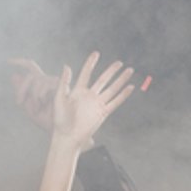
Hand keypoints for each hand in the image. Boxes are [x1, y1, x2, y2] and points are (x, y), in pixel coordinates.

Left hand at [8, 51, 137, 144]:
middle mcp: (89, 96)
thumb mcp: (59, 98)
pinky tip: (130, 87)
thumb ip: (64, 82)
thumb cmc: (60, 119)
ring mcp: (97, 104)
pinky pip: (115, 102)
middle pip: (103, 80)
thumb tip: (67, 65)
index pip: (86, 74)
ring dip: (121, 80)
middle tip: (119, 62)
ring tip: (129, 70)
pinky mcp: (103, 113)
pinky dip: (123, 95)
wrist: (67, 136)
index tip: (96, 54)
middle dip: (111, 71)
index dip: (91, 64)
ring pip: (112, 89)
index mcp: (78, 91)